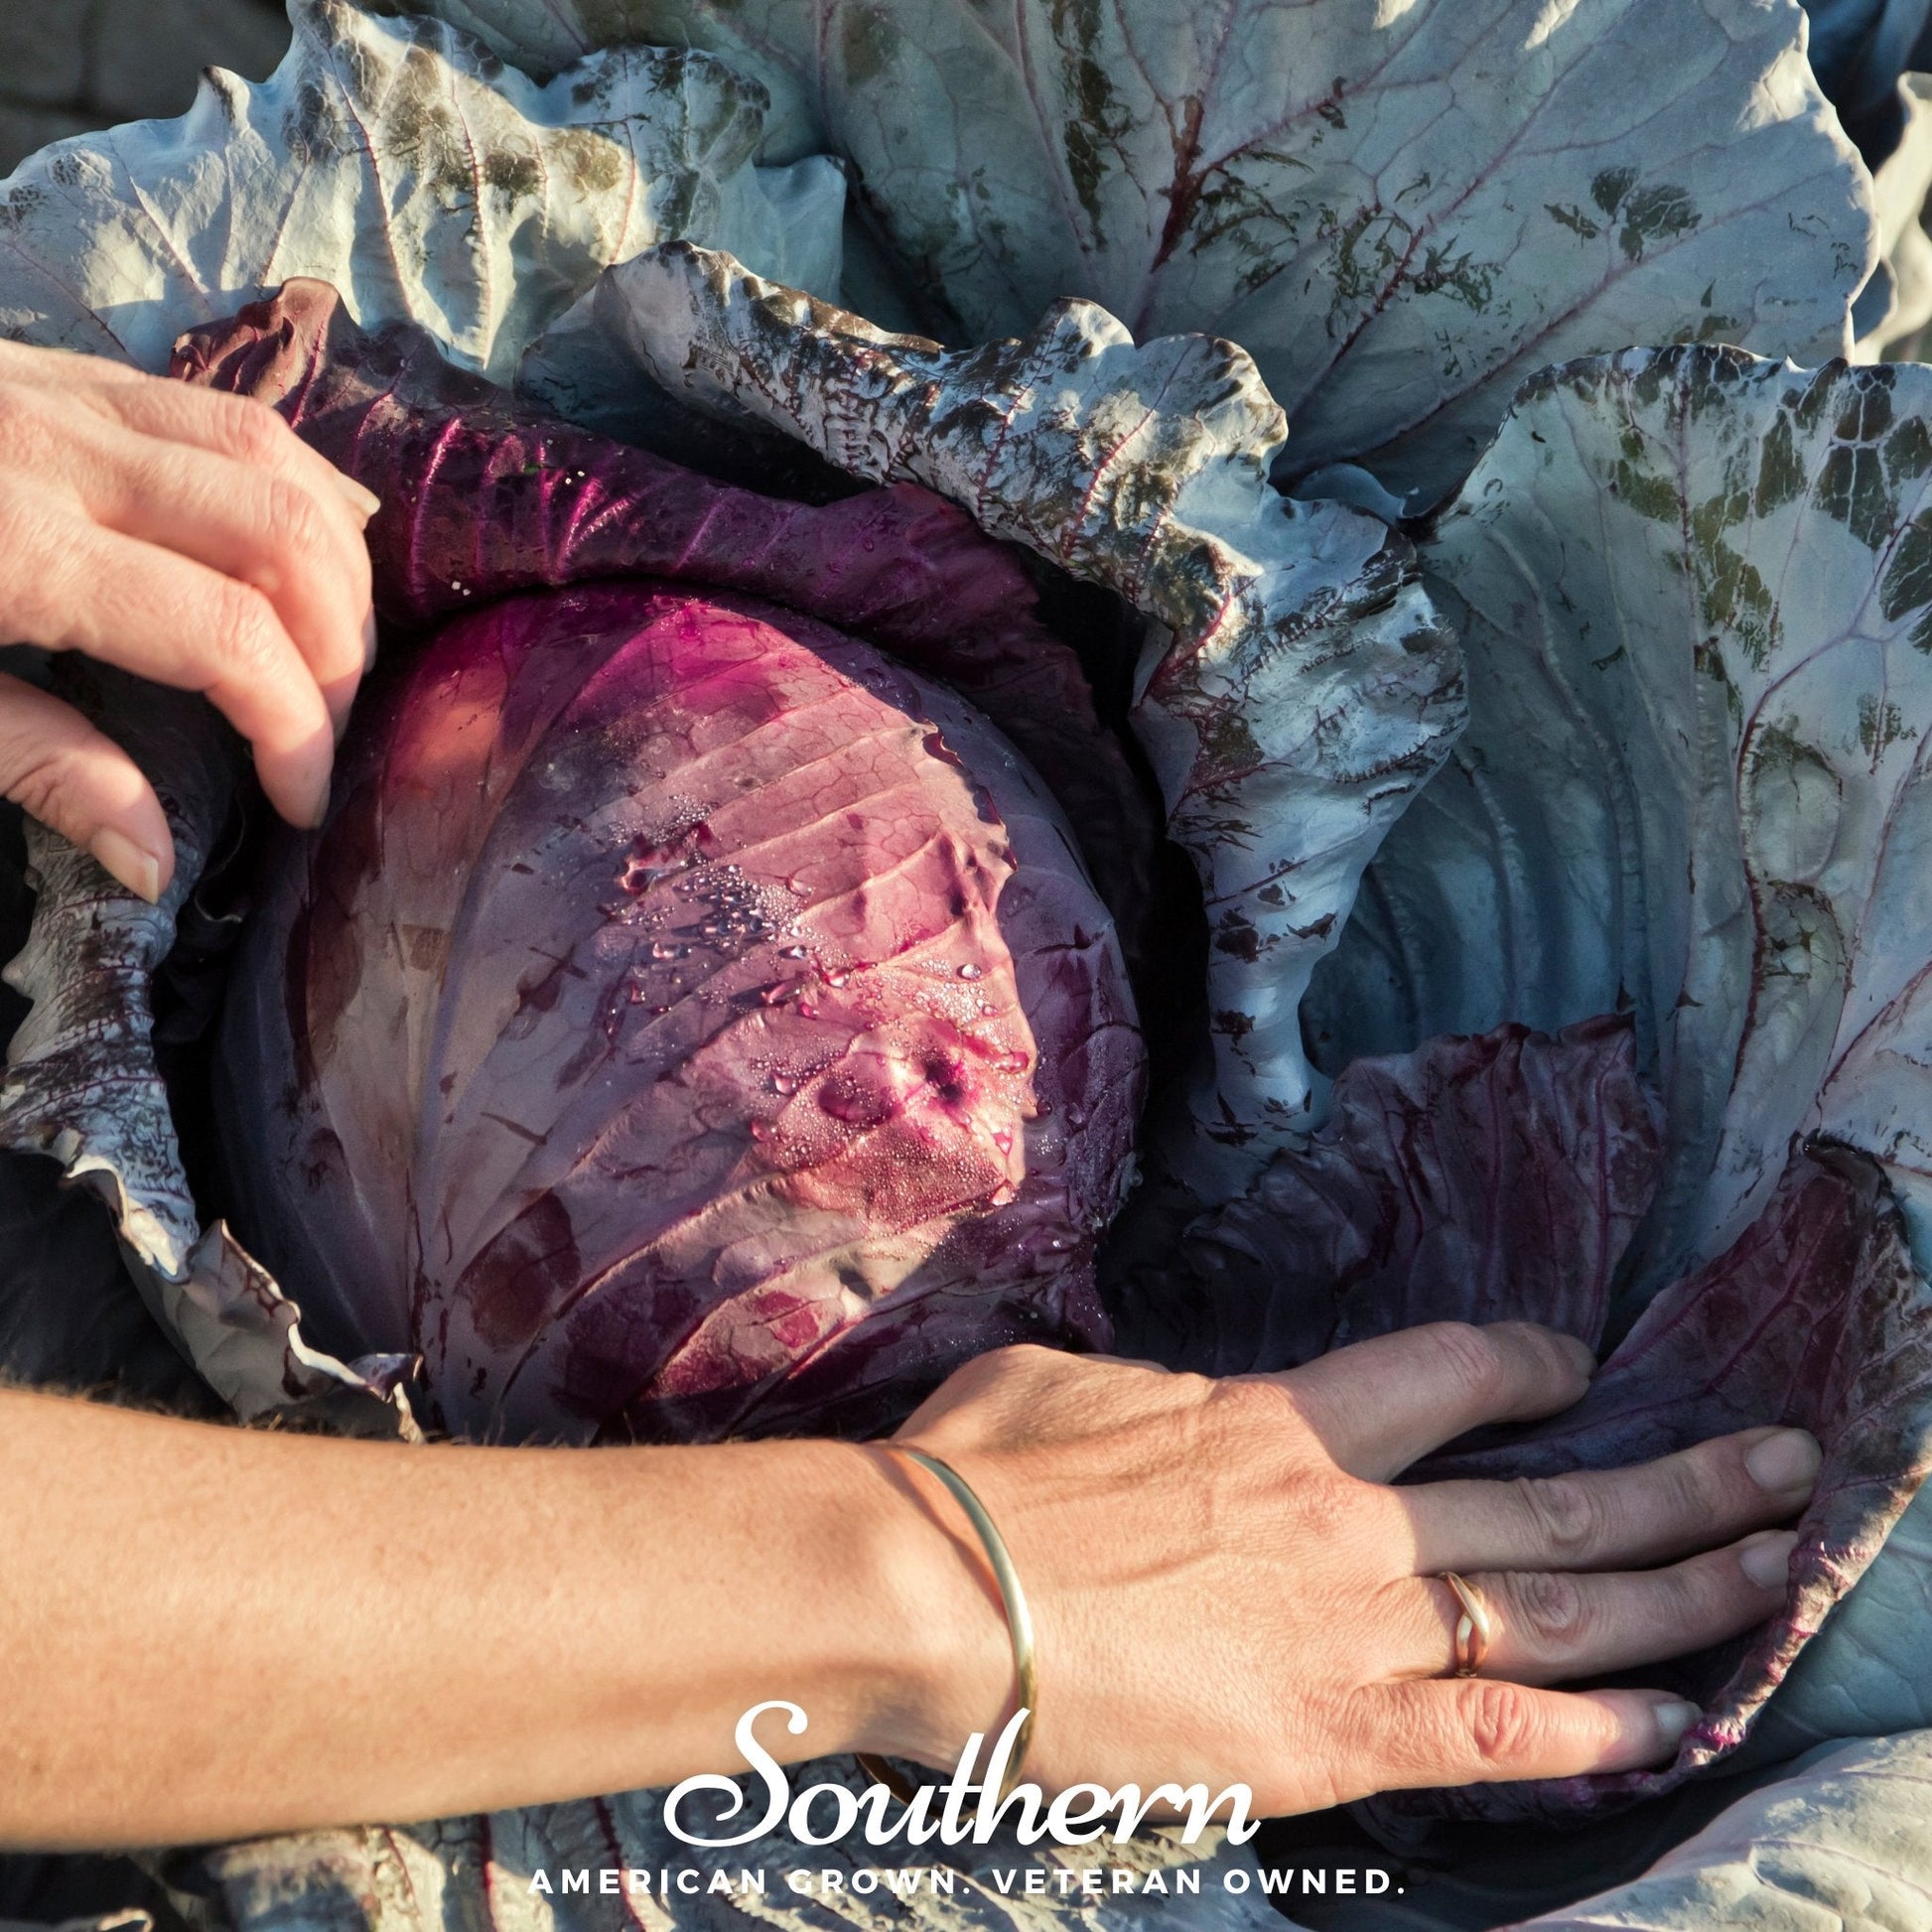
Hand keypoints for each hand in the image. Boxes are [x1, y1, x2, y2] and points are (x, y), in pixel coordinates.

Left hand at [0, 339, 378, 900]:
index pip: (228, 635)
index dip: (297, 729)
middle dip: (339, 650)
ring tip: (336, 650)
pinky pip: (223, 409)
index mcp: (14, 548)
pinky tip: (305, 542)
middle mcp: (61, 451)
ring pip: (273, 455)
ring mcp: (63, 391)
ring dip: (335, 562)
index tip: (298, 806)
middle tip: (328, 734)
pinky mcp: (57, 368)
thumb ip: (35, 767)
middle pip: (282, 534)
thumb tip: (158, 861)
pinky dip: (290, 481)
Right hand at [873, 1323, 1818, 1813]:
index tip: (1579, 1366)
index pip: (1450, 1372)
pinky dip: (1600, 1730)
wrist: (939, 1591)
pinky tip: (1680, 1719)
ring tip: (1775, 1560)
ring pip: (1559, 1604)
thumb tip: (1156, 1400)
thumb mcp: (1064, 1381)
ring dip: (1682, 1584)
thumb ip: (1145, 1389)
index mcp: (1284, 1419)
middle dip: (1679, 1476)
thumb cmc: (979, 1474)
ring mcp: (1357, 1627)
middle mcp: (1353, 1515)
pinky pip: (1504, 1740)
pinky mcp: (1338, 1738)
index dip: (1531, 1363)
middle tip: (1779, 1456)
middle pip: (1551, 1493)